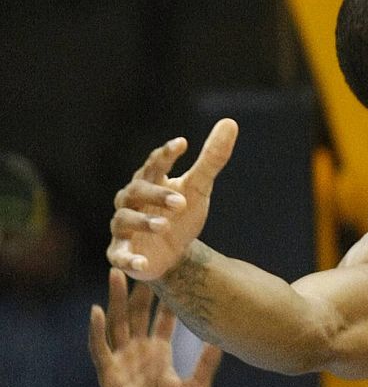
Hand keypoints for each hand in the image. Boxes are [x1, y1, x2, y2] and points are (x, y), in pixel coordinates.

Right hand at [89, 269, 221, 386]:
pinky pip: (101, 349)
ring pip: (117, 324)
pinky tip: (96, 311)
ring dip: (115, 299)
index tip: (177, 270)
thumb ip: (208, 363)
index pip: (164, 317)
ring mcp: (122, 362)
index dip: (170, 296)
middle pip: (138, 313)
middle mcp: (139, 353)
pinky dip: (97, 331)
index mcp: (159, 353)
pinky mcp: (108, 376)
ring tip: (115, 272)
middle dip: (140, 288)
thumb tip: (225, 337)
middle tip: (144, 258)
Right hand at [107, 119, 237, 281]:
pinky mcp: (121, 254)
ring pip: (124, 219)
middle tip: (182, 202)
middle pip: (136, 191)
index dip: (166, 154)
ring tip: (165, 226)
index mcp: (150, 182)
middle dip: (157, 195)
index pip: (155, 164)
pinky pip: (118, 256)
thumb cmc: (182, 212)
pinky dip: (128, 260)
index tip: (182, 144)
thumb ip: (212, 158)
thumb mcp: (199, 187)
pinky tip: (142, 264)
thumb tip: (230, 122)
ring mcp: (123, 228)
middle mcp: (131, 201)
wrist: (175, 252)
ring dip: (143, 222)